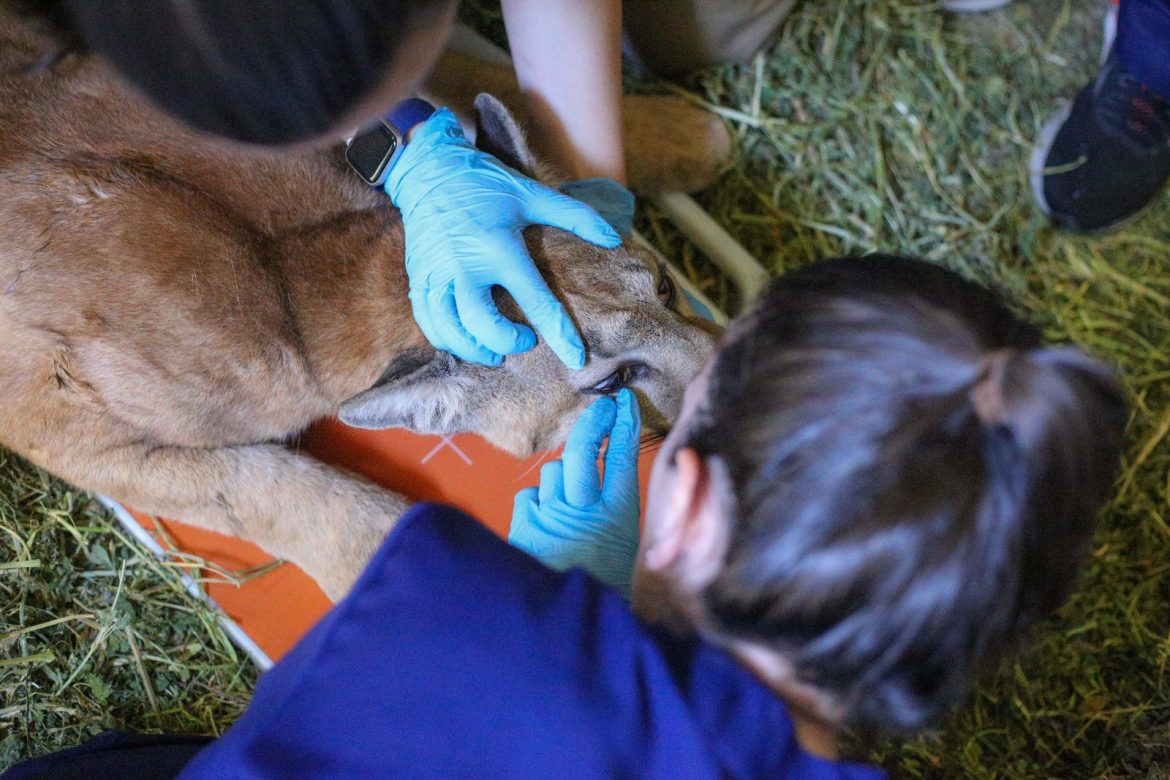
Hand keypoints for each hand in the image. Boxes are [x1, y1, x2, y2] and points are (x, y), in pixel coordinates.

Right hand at [384, 109, 620, 367]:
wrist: (428, 169)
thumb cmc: (486, 183)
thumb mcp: (533, 194)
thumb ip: (576, 216)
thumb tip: (614, 239)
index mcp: (498, 246)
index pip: (535, 300)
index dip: (559, 334)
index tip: (576, 359)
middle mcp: (464, 264)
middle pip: (482, 324)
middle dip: (507, 343)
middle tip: (526, 342)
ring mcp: (436, 273)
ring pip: (450, 330)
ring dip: (475, 349)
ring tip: (494, 353)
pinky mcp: (419, 278)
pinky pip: (429, 322)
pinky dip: (447, 340)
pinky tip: (466, 341)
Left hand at [510, 389, 641, 597]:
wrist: (565, 629)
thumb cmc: (605, 587)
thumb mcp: (628, 549)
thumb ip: (620, 510)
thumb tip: (615, 475)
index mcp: (618, 515)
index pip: (622, 457)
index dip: (624, 425)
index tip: (624, 404)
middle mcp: (584, 509)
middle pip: (583, 450)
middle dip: (593, 423)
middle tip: (601, 409)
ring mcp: (551, 515)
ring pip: (553, 472)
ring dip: (562, 478)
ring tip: (570, 503)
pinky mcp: (524, 526)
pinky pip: (530, 496)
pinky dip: (538, 503)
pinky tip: (546, 521)